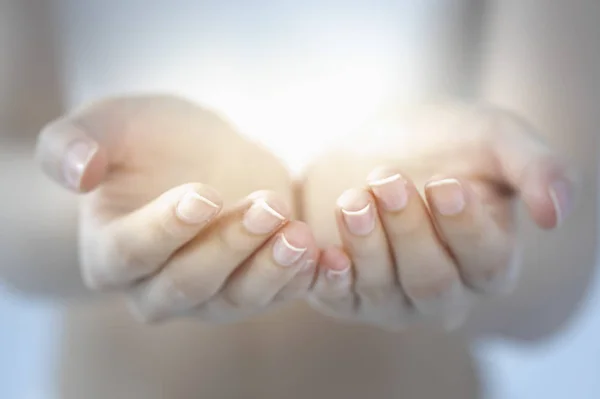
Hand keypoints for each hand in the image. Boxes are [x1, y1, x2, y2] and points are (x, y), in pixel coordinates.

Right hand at [36, 95, 317, 322]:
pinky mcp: (249, 287)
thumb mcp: (107, 124)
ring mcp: (207, 295)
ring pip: (236, 299)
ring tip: (301, 236)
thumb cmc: (148, 139)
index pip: (132, 253)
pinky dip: (299, 280)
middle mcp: (155, 287)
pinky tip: (321, 254)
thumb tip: (75, 172)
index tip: (204, 194)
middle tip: (267, 207)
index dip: (166, 228)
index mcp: (111, 252)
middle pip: (189, 283)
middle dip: (229, 247)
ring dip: (270, 271)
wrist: (200, 154)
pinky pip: (274, 296)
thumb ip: (74, 143)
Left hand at [302, 103, 576, 329]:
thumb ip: (536, 167)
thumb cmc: (445, 144)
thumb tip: (556, 213)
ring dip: (366, 244)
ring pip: (383, 289)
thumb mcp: (496, 138)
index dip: (466, 227)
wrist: (379, 144)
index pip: (486, 262)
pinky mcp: (346, 293)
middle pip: (432, 281)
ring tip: (353, 197)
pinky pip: (335, 298)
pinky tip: (317, 249)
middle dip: (408, 230)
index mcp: (488, 261)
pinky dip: (325, 279)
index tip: (444, 183)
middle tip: (387, 178)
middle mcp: (443, 293)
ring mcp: (392, 298)